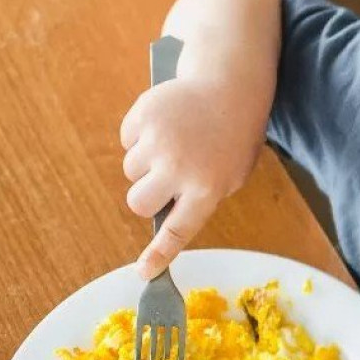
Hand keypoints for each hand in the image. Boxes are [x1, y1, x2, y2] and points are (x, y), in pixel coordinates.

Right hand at [119, 74, 264, 277]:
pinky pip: (126, 141)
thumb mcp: (231, 174)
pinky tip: (165, 125)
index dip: (159, 254)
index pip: (178, 231)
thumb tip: (164, 215)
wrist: (230, 87)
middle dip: (146, 197)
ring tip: (174, 144)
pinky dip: (139, 137)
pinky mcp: (142, 117)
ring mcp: (158, 142)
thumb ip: (200, 197)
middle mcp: (179, 169)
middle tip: (164, 181)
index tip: (143, 272)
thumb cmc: (233, 138)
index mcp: (207, 188)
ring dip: (145, 164)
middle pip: (138, 203)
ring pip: (130, 171)